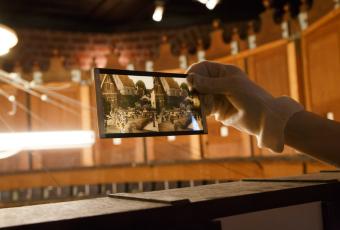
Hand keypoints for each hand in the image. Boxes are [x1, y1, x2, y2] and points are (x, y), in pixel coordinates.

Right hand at [186, 61, 302, 151]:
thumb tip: (190, 78)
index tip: (187, 82)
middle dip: (193, 89)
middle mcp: (219, 83)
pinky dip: (200, 110)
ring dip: (196, 101)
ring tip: (195, 107)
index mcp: (224, 73)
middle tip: (189, 97)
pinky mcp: (218, 110)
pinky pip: (204, 108)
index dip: (193, 73)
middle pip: (198, 83)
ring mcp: (218, 97)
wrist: (265, 120)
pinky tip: (201, 113)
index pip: (203, 68)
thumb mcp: (231, 87)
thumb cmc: (252, 98)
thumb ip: (210, 83)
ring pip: (199, 96)